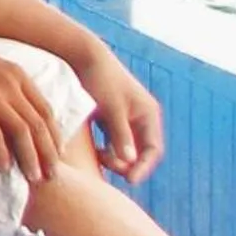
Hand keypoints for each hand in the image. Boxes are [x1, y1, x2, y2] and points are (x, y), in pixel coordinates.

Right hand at [0, 43, 63, 183]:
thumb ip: (9, 86)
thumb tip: (20, 110)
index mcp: (17, 76)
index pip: (45, 110)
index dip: (54, 135)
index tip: (57, 154)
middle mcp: (9, 85)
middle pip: (37, 124)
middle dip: (47, 152)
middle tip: (50, 174)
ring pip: (21, 131)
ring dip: (29, 157)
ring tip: (32, 176)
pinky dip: (1, 152)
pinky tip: (3, 167)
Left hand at [74, 45, 164, 182]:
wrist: (82, 55)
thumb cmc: (98, 79)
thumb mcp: (109, 107)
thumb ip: (120, 133)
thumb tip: (129, 161)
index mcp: (148, 115)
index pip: (153, 150)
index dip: (143, 167)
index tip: (129, 180)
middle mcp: (142, 118)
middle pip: (140, 152)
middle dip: (127, 164)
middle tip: (105, 164)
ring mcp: (127, 118)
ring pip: (126, 148)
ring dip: (116, 158)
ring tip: (98, 156)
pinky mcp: (111, 118)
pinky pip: (113, 141)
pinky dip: (106, 149)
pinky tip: (93, 151)